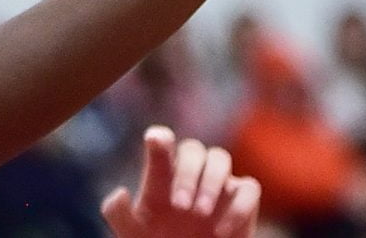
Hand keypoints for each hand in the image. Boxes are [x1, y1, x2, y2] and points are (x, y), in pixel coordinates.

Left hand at [102, 127, 259, 237]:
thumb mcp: (130, 232)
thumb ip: (116, 212)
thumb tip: (121, 192)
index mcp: (161, 174)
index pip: (162, 140)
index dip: (160, 137)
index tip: (155, 142)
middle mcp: (190, 173)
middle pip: (193, 148)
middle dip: (187, 173)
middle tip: (180, 206)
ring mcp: (218, 185)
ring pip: (220, 157)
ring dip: (211, 181)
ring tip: (201, 212)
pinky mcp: (242, 201)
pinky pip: (249, 188)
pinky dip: (238, 207)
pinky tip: (221, 231)